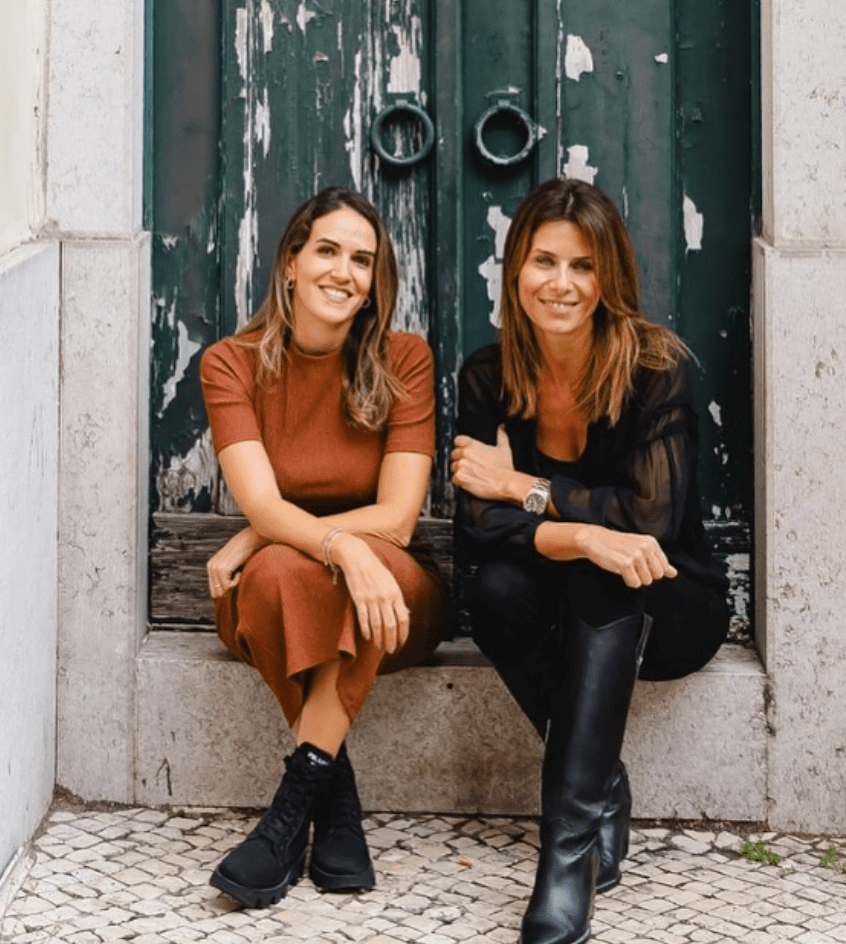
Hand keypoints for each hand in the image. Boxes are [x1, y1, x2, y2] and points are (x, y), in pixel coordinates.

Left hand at [207, 527, 264, 598]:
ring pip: (223, 590)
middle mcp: (211, 566)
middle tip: (238, 580)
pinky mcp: (222, 569)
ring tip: (239, 573)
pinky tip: (239, 572)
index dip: (224, 591)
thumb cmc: (245, 551)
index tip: (235, 587)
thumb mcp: (232, 562)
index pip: (213, 588)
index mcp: (211, 565)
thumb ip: (227, 574)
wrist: (249, 539)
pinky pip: (228, 586)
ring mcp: (215, 568)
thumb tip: (227, 593)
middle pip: (216, 592)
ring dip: (233, 585)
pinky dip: (236, 582)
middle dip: (228, 590)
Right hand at [330, 533, 409, 653]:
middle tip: (391, 650)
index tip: (402, 643)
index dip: (403, 634)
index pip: (403, 619)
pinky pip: (364, 619)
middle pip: (391, 625)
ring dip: (379, 638)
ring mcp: (372, 598)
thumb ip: (397, 599)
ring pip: (377, 625)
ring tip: (379, 645)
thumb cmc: (376, 571)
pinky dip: (366, 630)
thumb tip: (404, 616)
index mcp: (396, 593)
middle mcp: (385, 597)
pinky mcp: (359, 599)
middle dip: (392, 640)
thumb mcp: (391, 583)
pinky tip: (367, 637)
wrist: (358, 558)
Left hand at [451, 426, 521, 500]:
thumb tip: (501, 428)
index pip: (458, 440)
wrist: (504, 483)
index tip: (465, 452)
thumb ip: (501, 436)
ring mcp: (461, 465)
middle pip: (454, 454)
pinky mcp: (460, 477)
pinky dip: (460, 482)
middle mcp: (465, 453)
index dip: (460, 446)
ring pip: (453, 467)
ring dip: (460, 471)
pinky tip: (470, 481)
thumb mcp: (504, 449)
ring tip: (472, 475)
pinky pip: (454, 479)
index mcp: (473, 445)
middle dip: (460, 460)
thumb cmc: (504, 468)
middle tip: (471, 467)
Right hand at [576, 525, 677, 587]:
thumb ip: (658, 561)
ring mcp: (636, 555)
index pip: (663, 567)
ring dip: (635, 577)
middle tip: (632, 566)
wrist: (595, 539)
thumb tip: (673, 573)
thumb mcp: (641, 549)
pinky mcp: (625, 564)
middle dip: (644, 575)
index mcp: (651, 542)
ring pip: (646, 581)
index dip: (651, 569)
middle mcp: (646, 547)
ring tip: (625, 566)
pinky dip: (628, 581)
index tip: (639, 563)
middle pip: (657, 576)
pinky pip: (635, 583)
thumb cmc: (618, 545)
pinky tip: (620, 571)